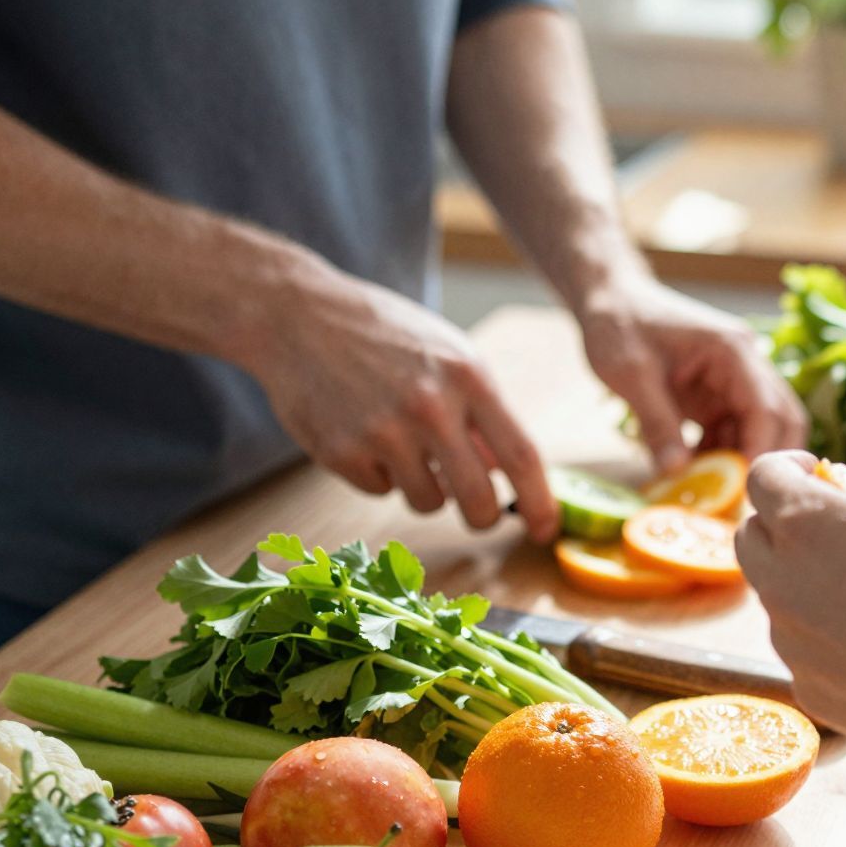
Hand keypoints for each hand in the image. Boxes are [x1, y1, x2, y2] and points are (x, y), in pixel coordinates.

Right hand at [245, 266, 558, 538]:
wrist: (299, 315)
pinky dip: (378, 474)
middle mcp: (431, 406)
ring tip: (403, 443)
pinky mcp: (342, 452)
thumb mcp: (449, 354)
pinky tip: (362, 432)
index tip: (546, 531)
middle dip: (483, 516)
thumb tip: (509, 473)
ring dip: (423, 487)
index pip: (522, 456)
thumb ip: (482, 412)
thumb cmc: (384, 333)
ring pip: (429, 502)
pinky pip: (380, 491)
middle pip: (479, 500)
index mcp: (469, 377)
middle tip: (478, 510)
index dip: (541, 503)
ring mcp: (383, 431)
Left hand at [576, 278, 807, 472]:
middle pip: (781, 420)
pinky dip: (719, 457)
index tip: (743, 491)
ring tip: (708, 493)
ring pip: (759, 431)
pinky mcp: (717, 395)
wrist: (608, 298)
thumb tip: (678, 473)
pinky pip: (732, 432)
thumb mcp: (631, 374)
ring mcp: (733, 381)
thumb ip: (657, 423)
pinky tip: (693, 475)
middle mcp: (745, 365)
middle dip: (764, 461)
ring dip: (739, 463)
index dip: (761, 452)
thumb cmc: (618, 324)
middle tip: (738, 501)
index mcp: (732, 351)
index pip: (767, 408)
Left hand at [736, 452, 845, 775]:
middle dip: (781, 521)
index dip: (787, 466)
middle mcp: (780, 581)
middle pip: (750, 537)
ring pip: (775, 594)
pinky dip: (825, 633)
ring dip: (804, 579)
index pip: (763, 476)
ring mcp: (788, 642)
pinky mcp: (806, 687)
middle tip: (833, 525)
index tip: (817, 471)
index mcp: (806, 524)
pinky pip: (802, 646)